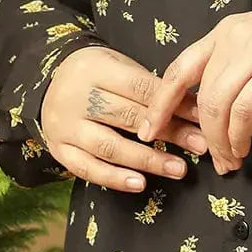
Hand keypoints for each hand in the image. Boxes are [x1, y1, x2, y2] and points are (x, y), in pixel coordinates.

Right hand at [40, 45, 209, 192]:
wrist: (49, 80)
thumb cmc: (97, 73)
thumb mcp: (121, 68)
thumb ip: (153, 88)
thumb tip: (196, 109)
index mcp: (96, 70)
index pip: (141, 88)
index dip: (174, 104)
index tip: (201, 118)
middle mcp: (77, 98)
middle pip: (129, 118)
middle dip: (170, 133)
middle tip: (200, 145)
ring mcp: (64, 126)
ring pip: (110, 146)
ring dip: (148, 160)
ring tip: (179, 169)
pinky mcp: (58, 149)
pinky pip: (87, 168)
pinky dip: (114, 178)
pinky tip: (140, 184)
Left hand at [138, 0, 251, 174]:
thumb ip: (236, 61)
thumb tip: (217, 100)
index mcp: (224, 31)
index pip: (179, 68)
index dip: (161, 102)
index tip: (149, 128)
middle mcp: (231, 39)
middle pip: (200, 95)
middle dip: (200, 134)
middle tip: (210, 160)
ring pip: (217, 106)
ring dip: (220, 141)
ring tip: (228, 161)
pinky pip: (245, 111)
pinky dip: (239, 135)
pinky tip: (243, 147)